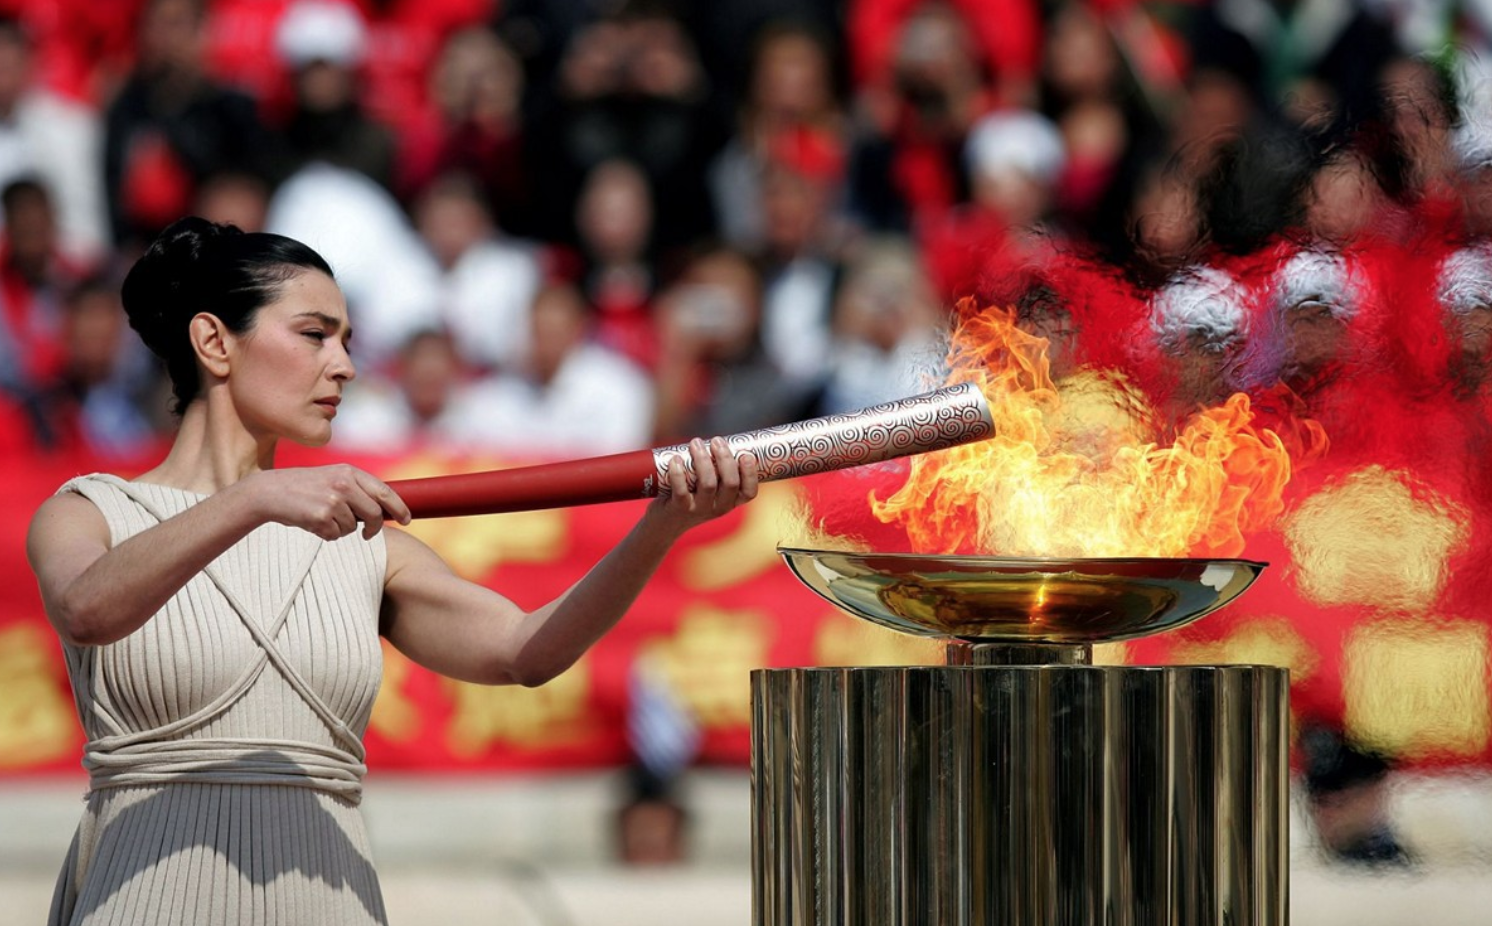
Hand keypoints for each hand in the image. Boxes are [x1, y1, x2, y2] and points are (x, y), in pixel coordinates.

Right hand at [242, 465, 411, 540]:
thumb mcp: (333, 478)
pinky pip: (335, 535)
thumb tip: (384, 511)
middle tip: (367, 534)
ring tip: (322, 517)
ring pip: (353, 528)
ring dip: (341, 529)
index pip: (385, 491)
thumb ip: (356, 489)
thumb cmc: (304, 488)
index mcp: (349, 472)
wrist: (269, 492)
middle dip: (374, 528)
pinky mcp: (321, 516)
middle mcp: (344, 484)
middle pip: (374, 514)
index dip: (399, 508)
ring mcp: (333, 500)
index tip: (407, 519)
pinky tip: (312, 522)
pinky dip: (327, 534)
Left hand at [649, 437, 758, 532]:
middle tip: (717, 441)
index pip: (749, 492)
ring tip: (696, 443)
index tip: (746, 454)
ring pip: (708, 483)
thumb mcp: (709, 489)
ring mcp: (699, 509)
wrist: (664, 524)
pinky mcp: (680, 508)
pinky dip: (678, 472)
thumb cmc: (690, 496)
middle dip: (725, 458)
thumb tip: (719, 439)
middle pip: (730, 483)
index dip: (750, 474)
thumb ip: (716, 468)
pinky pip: (681, 489)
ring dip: (703, 459)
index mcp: (730, 502)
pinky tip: (676, 459)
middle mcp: (719, 508)